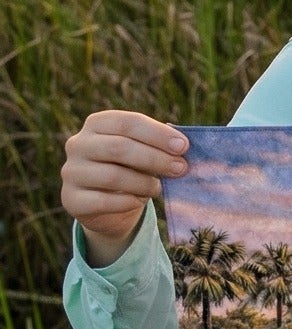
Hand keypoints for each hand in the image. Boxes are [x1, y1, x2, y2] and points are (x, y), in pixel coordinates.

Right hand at [63, 111, 188, 265]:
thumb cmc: (133, 168)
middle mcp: (78, 144)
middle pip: (119, 148)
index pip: (127, 122)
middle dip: (155, 158)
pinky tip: (139, 200)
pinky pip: (103, 201)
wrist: (110, 205)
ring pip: (112, 176)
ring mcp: (71, 172)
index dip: (157, 134)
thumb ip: (160, 145)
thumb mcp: (145, 151)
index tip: (183, 146)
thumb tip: (183, 146)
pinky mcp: (71, 199)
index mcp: (97, 124)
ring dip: (144, 183)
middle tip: (181, 168)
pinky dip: (128, 201)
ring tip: (159, 187)